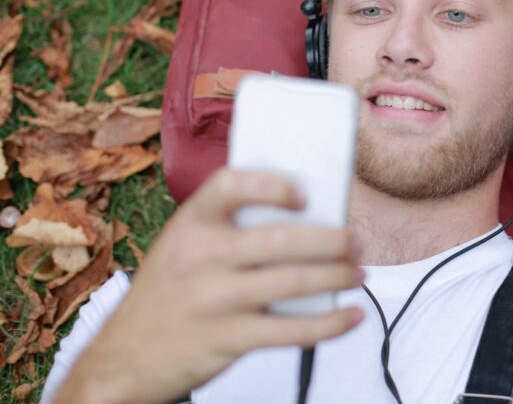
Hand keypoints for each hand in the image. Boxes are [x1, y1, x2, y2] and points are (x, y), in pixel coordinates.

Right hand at [54, 168, 364, 403]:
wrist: (124, 358)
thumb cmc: (170, 291)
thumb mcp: (184, 245)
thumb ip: (231, 228)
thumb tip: (308, 218)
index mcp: (191, 224)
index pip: (229, 185)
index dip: (271, 186)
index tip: (303, 195)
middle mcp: (200, 257)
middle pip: (281, 240)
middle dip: (332, 241)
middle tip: (355, 241)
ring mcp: (214, 300)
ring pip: (293, 283)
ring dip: (338, 276)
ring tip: (357, 273)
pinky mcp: (227, 339)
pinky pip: (291, 331)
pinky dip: (330, 323)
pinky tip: (352, 315)